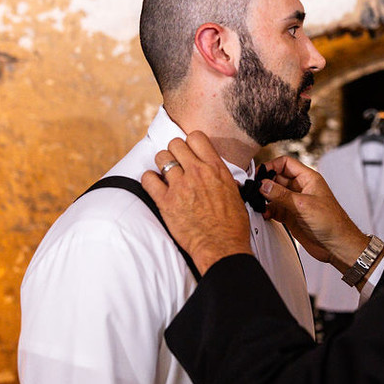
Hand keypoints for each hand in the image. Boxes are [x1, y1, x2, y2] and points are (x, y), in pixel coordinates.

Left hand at [141, 131, 252, 273]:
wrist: (222, 246)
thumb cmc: (231, 225)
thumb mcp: (234, 193)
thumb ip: (221, 178)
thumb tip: (216, 175)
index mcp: (216, 168)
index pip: (196, 137)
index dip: (190, 143)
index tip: (189, 151)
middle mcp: (197, 172)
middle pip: (175, 144)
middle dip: (174, 152)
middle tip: (176, 164)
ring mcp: (180, 186)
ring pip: (161, 157)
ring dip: (161, 164)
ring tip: (165, 175)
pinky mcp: (166, 201)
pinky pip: (148, 179)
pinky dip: (149, 180)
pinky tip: (155, 186)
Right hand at [262, 156, 369, 271]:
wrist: (337, 245)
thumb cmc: (332, 222)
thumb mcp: (303, 205)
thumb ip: (281, 195)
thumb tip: (264, 185)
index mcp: (308, 179)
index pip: (286, 163)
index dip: (271, 166)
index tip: (259, 174)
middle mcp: (301, 188)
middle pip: (277, 178)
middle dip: (265, 183)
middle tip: (255, 190)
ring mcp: (295, 202)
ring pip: (274, 194)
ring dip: (265, 199)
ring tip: (258, 203)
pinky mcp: (291, 216)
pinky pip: (275, 209)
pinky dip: (268, 211)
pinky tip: (265, 214)